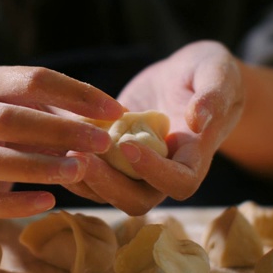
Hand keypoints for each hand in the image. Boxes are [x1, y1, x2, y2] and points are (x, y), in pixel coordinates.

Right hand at [0, 66, 123, 217]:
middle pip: (10, 120)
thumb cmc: (9, 126)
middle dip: (60, 132)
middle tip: (102, 144)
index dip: (78, 94)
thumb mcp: (30, 106)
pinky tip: (48, 201)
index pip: (35, 80)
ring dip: (39, 167)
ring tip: (79, 171)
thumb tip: (117, 117)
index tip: (116, 112)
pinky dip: (15, 204)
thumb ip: (65, 109)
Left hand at [64, 41, 244, 214]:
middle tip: (79, 154)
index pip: (178, 182)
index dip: (154, 171)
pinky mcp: (113, 160)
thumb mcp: (218, 72)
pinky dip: (73, 164)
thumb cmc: (208, 73)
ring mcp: (135, 170)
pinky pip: (92, 176)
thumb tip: (198, 118)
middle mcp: (164, 172)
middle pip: (136, 199)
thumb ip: (213, 94)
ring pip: (108, 193)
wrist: (183, 78)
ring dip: (85, 178)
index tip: (129, 145)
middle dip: (107, 183)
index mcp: (194, 157)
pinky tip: (54, 143)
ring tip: (62, 148)